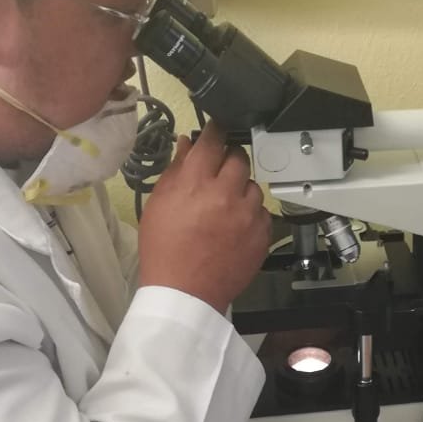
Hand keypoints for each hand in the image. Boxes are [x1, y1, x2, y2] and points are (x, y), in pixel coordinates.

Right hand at [138, 125, 271, 312]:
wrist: (184, 293)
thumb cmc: (164, 249)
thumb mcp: (159, 204)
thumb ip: (176, 169)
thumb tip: (189, 144)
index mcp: (196, 183)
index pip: (213, 141)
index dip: (216, 130)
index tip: (218, 128)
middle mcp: (226, 194)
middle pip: (240, 158)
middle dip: (230, 161)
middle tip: (218, 174)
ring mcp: (248, 215)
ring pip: (253, 186)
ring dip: (241, 190)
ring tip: (226, 207)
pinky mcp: (262, 234)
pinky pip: (263, 212)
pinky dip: (251, 214)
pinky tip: (235, 226)